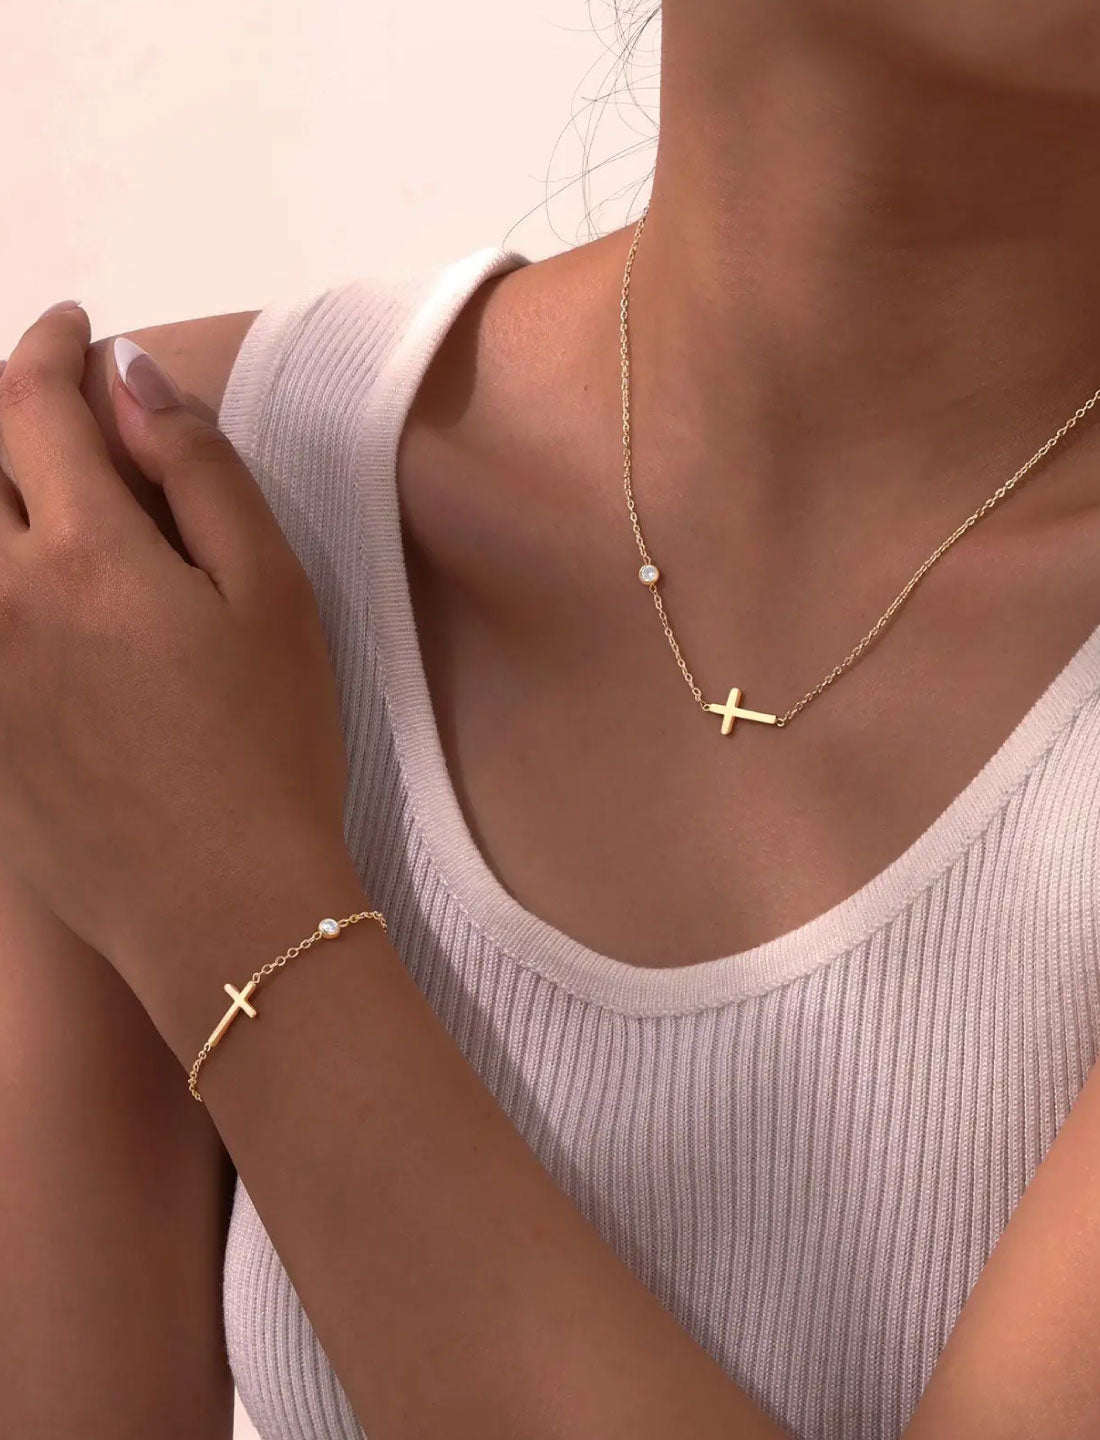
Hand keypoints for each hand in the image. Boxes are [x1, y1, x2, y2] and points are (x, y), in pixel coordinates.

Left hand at [0, 303, 354, 990]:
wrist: (218, 903)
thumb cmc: (268, 743)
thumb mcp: (271, 595)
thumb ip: (200, 472)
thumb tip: (133, 376)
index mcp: (80, 550)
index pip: (33, 404)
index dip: (53, 349)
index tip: (80, 328)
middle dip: (3, 411)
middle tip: (47, 403)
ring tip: (35, 501)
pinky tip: (33, 602)